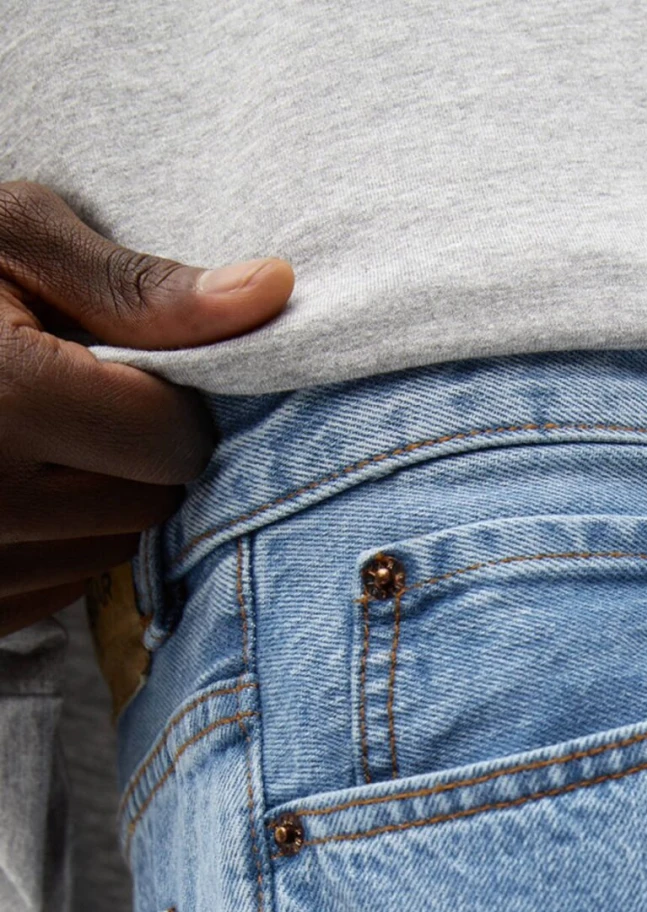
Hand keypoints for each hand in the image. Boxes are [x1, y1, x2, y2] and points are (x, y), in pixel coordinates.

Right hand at [0, 180, 292, 636]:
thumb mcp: (13, 240)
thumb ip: (139, 285)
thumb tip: (272, 292)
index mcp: (7, 397)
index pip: (176, 441)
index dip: (173, 400)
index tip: (130, 367)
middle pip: (151, 500)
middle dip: (136, 450)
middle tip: (74, 395)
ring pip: (111, 548)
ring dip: (96, 496)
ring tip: (28, 433)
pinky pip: (58, 587)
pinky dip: (51, 540)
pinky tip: (5, 480)